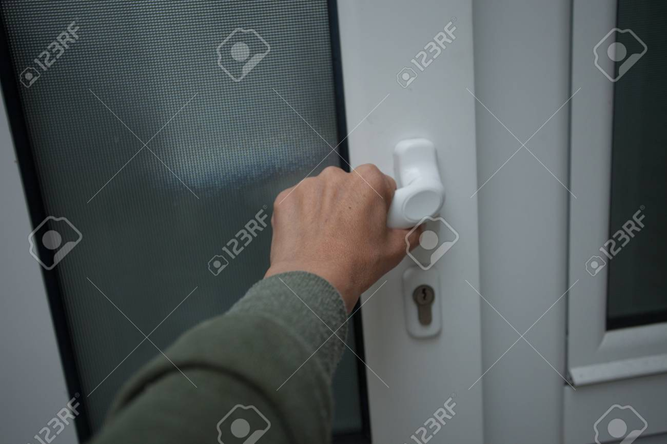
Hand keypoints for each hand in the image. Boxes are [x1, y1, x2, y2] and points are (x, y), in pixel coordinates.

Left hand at [265, 164, 421, 311]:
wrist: (311, 283)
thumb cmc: (348, 266)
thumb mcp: (394, 251)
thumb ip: (408, 232)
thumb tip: (412, 230)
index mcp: (367, 182)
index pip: (383, 184)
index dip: (383, 203)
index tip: (380, 217)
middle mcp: (336, 177)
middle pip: (352, 186)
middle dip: (355, 205)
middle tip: (356, 233)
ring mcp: (308, 186)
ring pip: (325, 193)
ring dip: (328, 209)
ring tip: (332, 238)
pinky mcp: (286, 199)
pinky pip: (300, 203)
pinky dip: (304, 216)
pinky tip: (312, 236)